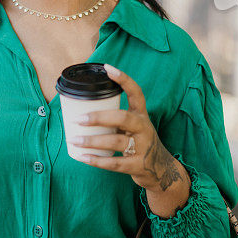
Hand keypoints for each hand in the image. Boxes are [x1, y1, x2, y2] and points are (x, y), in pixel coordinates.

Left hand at [70, 64, 188, 193]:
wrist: (162, 169)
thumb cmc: (140, 142)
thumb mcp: (134, 126)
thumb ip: (115, 118)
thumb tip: (80, 111)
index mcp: (141, 115)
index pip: (136, 92)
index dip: (124, 79)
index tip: (108, 68)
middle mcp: (144, 128)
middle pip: (123, 118)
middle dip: (99, 117)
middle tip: (79, 119)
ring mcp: (143, 147)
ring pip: (116, 141)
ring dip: (92, 141)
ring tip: (74, 139)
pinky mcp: (138, 165)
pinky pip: (115, 163)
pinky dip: (97, 161)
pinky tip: (83, 157)